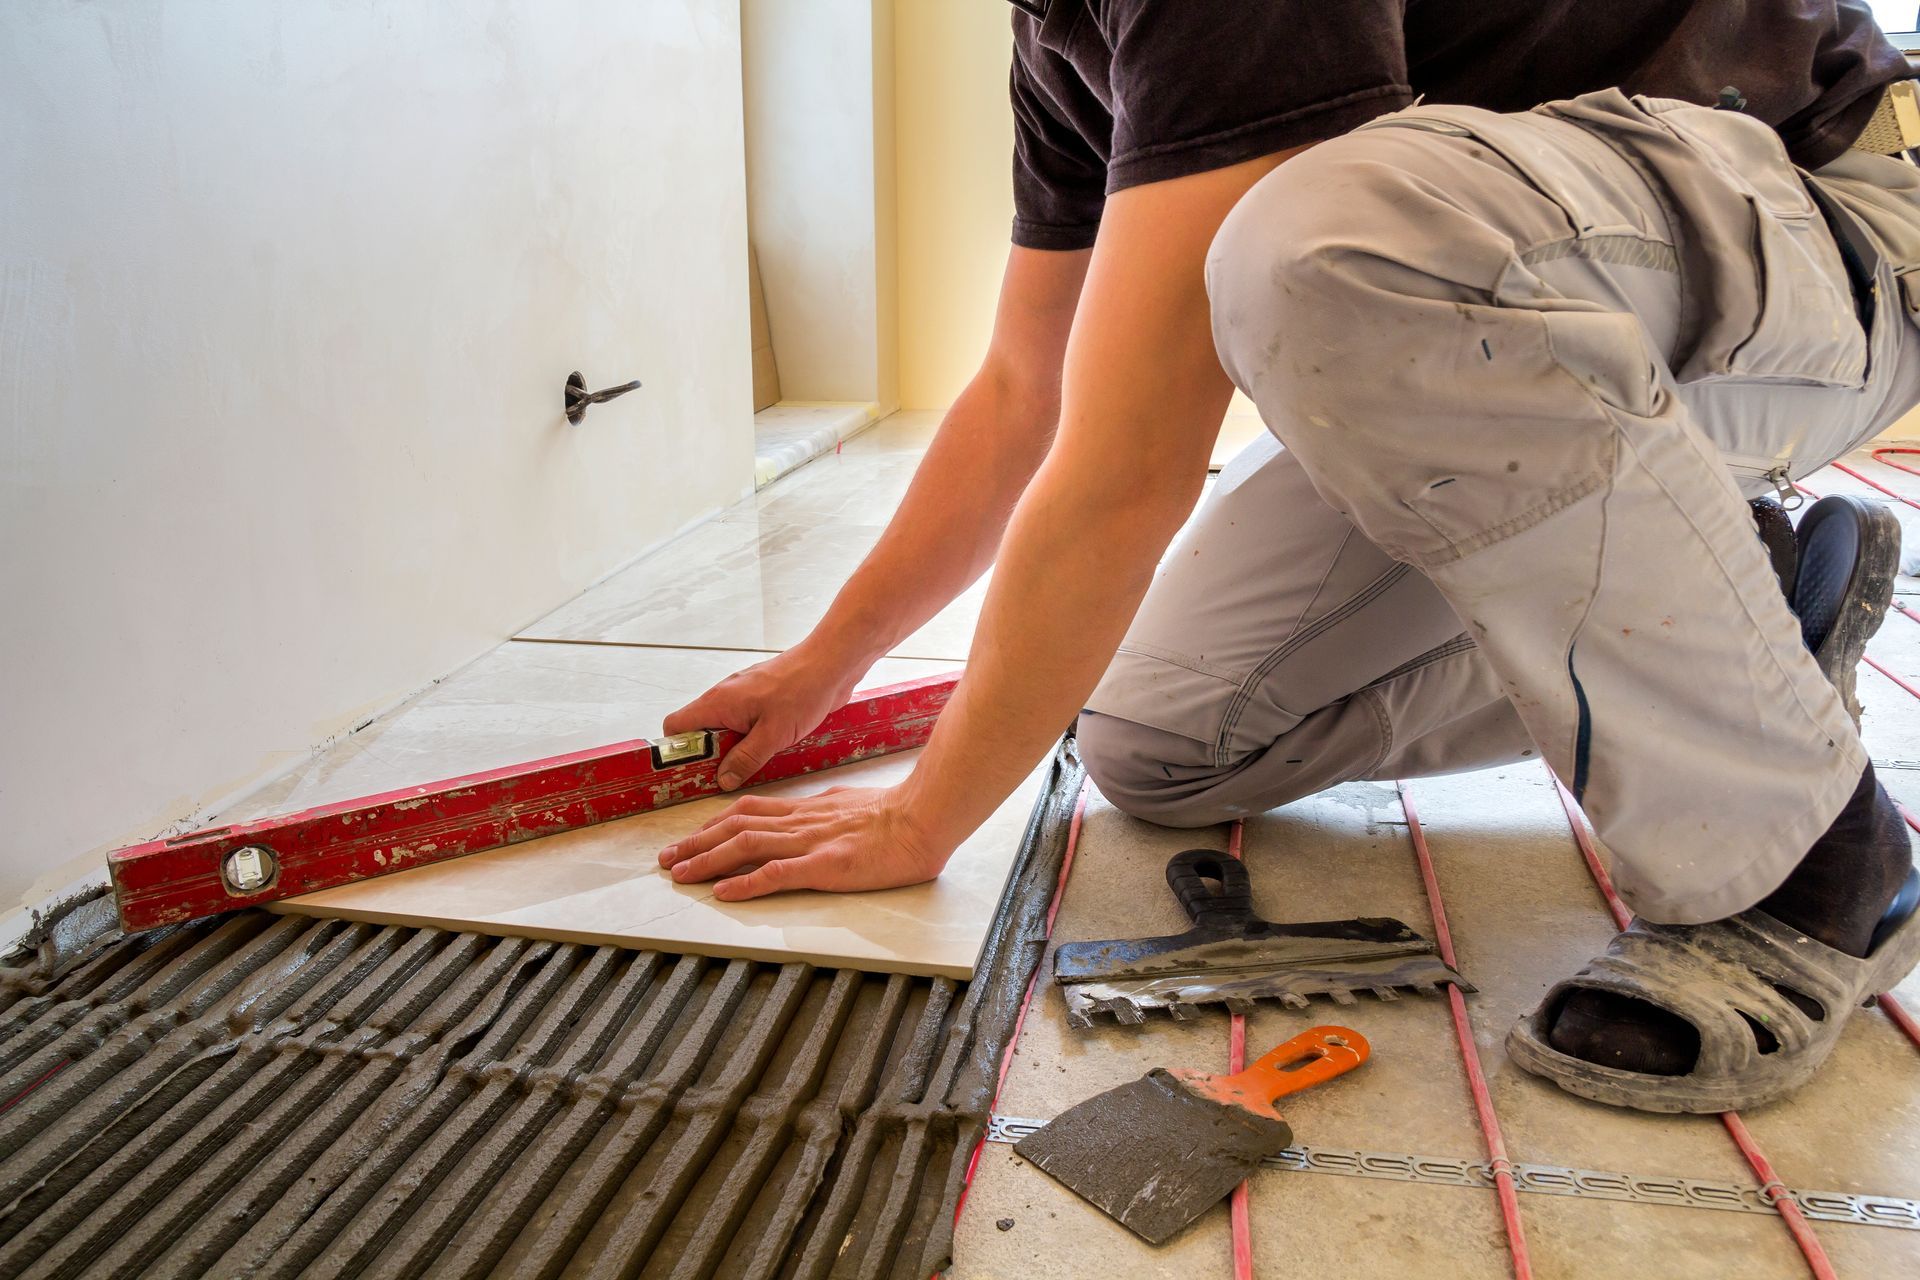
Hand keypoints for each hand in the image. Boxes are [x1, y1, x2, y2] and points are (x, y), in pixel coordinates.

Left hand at [657, 785, 952, 899]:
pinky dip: (746, 883)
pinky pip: (777, 874)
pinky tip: (723, 893)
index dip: (714, 824)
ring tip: (680, 874)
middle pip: (735, 827)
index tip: (692, 837)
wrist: (923, 818)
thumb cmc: (897, 815)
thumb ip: (826, 813)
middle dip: (696, 842)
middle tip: (667, 858)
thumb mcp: (850, 805)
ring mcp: (810, 843)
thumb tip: (814, 815)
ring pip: (746, 846)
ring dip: (707, 861)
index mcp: (807, 810)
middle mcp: (800, 823)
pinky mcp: (825, 866)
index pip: (749, 812)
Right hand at [663, 645, 863, 789]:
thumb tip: (723, 779)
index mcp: (719, 701)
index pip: (676, 725)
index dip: (678, 750)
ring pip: (725, 726)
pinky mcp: (762, 697)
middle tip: (730, 775)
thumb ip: (745, 759)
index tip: (693, 772)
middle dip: (711, 755)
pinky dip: (750, 736)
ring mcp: (743, 694)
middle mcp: (725, 695)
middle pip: (700, 729)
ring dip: (734, 747)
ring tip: (754, 762)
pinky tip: (771, 747)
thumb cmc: (803, 691)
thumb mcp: (772, 736)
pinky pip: (745, 720)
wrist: (832, 663)